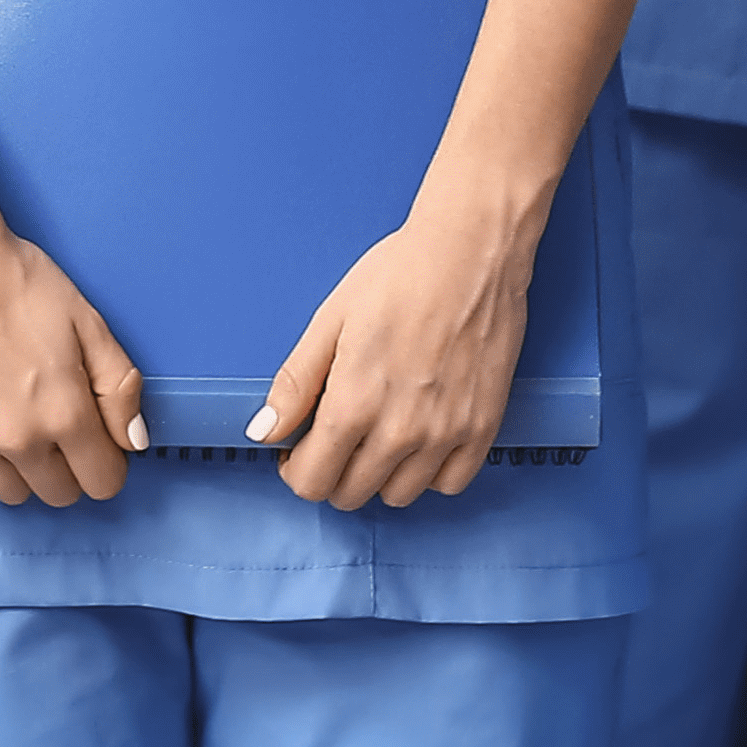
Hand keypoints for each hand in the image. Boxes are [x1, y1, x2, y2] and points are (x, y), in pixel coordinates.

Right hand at [0, 207, 143, 507]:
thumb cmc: (20, 283)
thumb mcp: (89, 325)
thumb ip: (119, 388)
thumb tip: (133, 441)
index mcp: (65, 414)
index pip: (103, 482)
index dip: (108, 460)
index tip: (97, 439)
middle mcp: (18, 439)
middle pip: (59, 494)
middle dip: (68, 466)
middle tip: (56, 423)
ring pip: (12, 493)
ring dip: (23, 469)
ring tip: (17, 423)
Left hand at [256, 201, 540, 509]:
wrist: (472, 251)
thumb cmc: (402, 274)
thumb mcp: (330, 320)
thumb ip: (295, 384)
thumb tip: (264, 431)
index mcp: (354, 404)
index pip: (312, 480)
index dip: (295, 469)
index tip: (298, 451)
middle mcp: (401, 430)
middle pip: (351, 493)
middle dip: (332, 471)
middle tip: (335, 437)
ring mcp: (446, 434)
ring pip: (398, 495)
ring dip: (379, 475)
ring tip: (376, 436)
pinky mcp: (483, 427)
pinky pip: (450, 484)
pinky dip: (430, 473)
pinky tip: (419, 442)